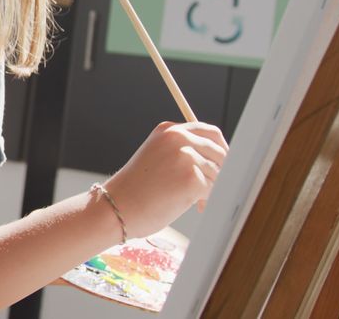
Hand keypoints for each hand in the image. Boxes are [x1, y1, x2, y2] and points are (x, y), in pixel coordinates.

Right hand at [104, 121, 227, 238]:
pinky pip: (214, 190)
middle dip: (222, 171)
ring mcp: (185, 156)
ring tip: (197, 201)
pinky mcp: (192, 178)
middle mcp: (178, 138)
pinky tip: (195, 206)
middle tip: (216, 187)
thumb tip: (219, 161)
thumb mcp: (156, 159)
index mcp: (168, 131)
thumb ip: (181, 152)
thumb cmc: (135, 190)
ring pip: (219, 173)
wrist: (117, 207)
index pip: (210, 133)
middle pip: (220, 151)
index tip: (222, 165)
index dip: (220, 150)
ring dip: (212, 189)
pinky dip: (208, 200)